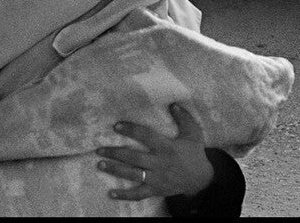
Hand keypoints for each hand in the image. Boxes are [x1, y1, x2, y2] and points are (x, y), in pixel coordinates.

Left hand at [96, 102, 213, 200]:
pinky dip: (124, 195)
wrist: (200, 179)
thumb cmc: (194, 154)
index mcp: (167, 147)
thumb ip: (184, 118)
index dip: (131, 130)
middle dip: (115, 153)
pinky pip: (138, 194)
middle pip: (134, 158)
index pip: (146, 137)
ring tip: (100, 164)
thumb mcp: (193, 133)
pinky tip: (111, 193)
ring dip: (115, 170)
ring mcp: (156, 178)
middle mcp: (159, 163)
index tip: (116, 126)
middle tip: (99, 149)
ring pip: (132, 174)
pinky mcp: (155, 190)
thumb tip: (173, 104)